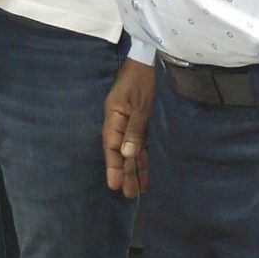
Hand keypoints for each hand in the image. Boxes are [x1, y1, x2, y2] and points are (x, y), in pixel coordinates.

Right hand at [101, 57, 151, 198]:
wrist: (146, 62)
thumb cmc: (140, 80)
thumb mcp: (139, 104)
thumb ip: (133, 129)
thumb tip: (126, 154)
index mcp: (114, 118)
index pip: (112, 147)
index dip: (113, 167)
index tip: (115, 185)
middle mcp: (119, 123)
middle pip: (120, 152)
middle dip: (124, 173)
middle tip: (129, 195)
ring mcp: (130, 123)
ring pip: (131, 151)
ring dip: (134, 169)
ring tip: (138, 190)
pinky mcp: (140, 122)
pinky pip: (140, 144)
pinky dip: (143, 158)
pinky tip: (146, 171)